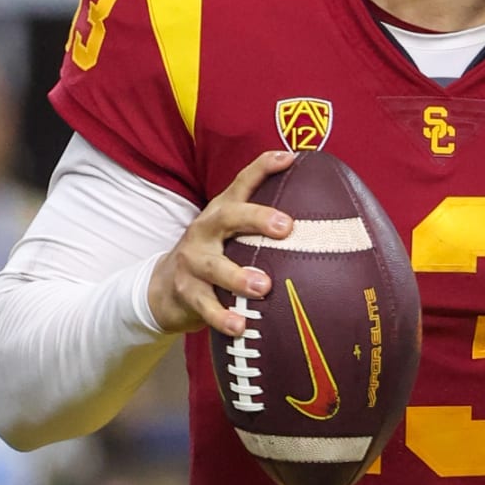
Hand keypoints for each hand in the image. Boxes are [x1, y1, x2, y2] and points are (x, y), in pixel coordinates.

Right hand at [147, 150, 295, 337]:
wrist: (163, 289)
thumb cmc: (213, 258)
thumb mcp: (231, 237)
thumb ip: (262, 230)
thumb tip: (321, 228)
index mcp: (220, 213)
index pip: (241, 183)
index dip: (263, 168)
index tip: (289, 158)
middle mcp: (204, 231)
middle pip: (227, 217)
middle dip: (255, 218)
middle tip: (285, 226)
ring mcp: (192, 262)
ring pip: (215, 267)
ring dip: (239, 276)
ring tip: (264, 287)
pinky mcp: (186, 293)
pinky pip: (205, 306)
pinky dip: (222, 317)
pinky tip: (240, 326)